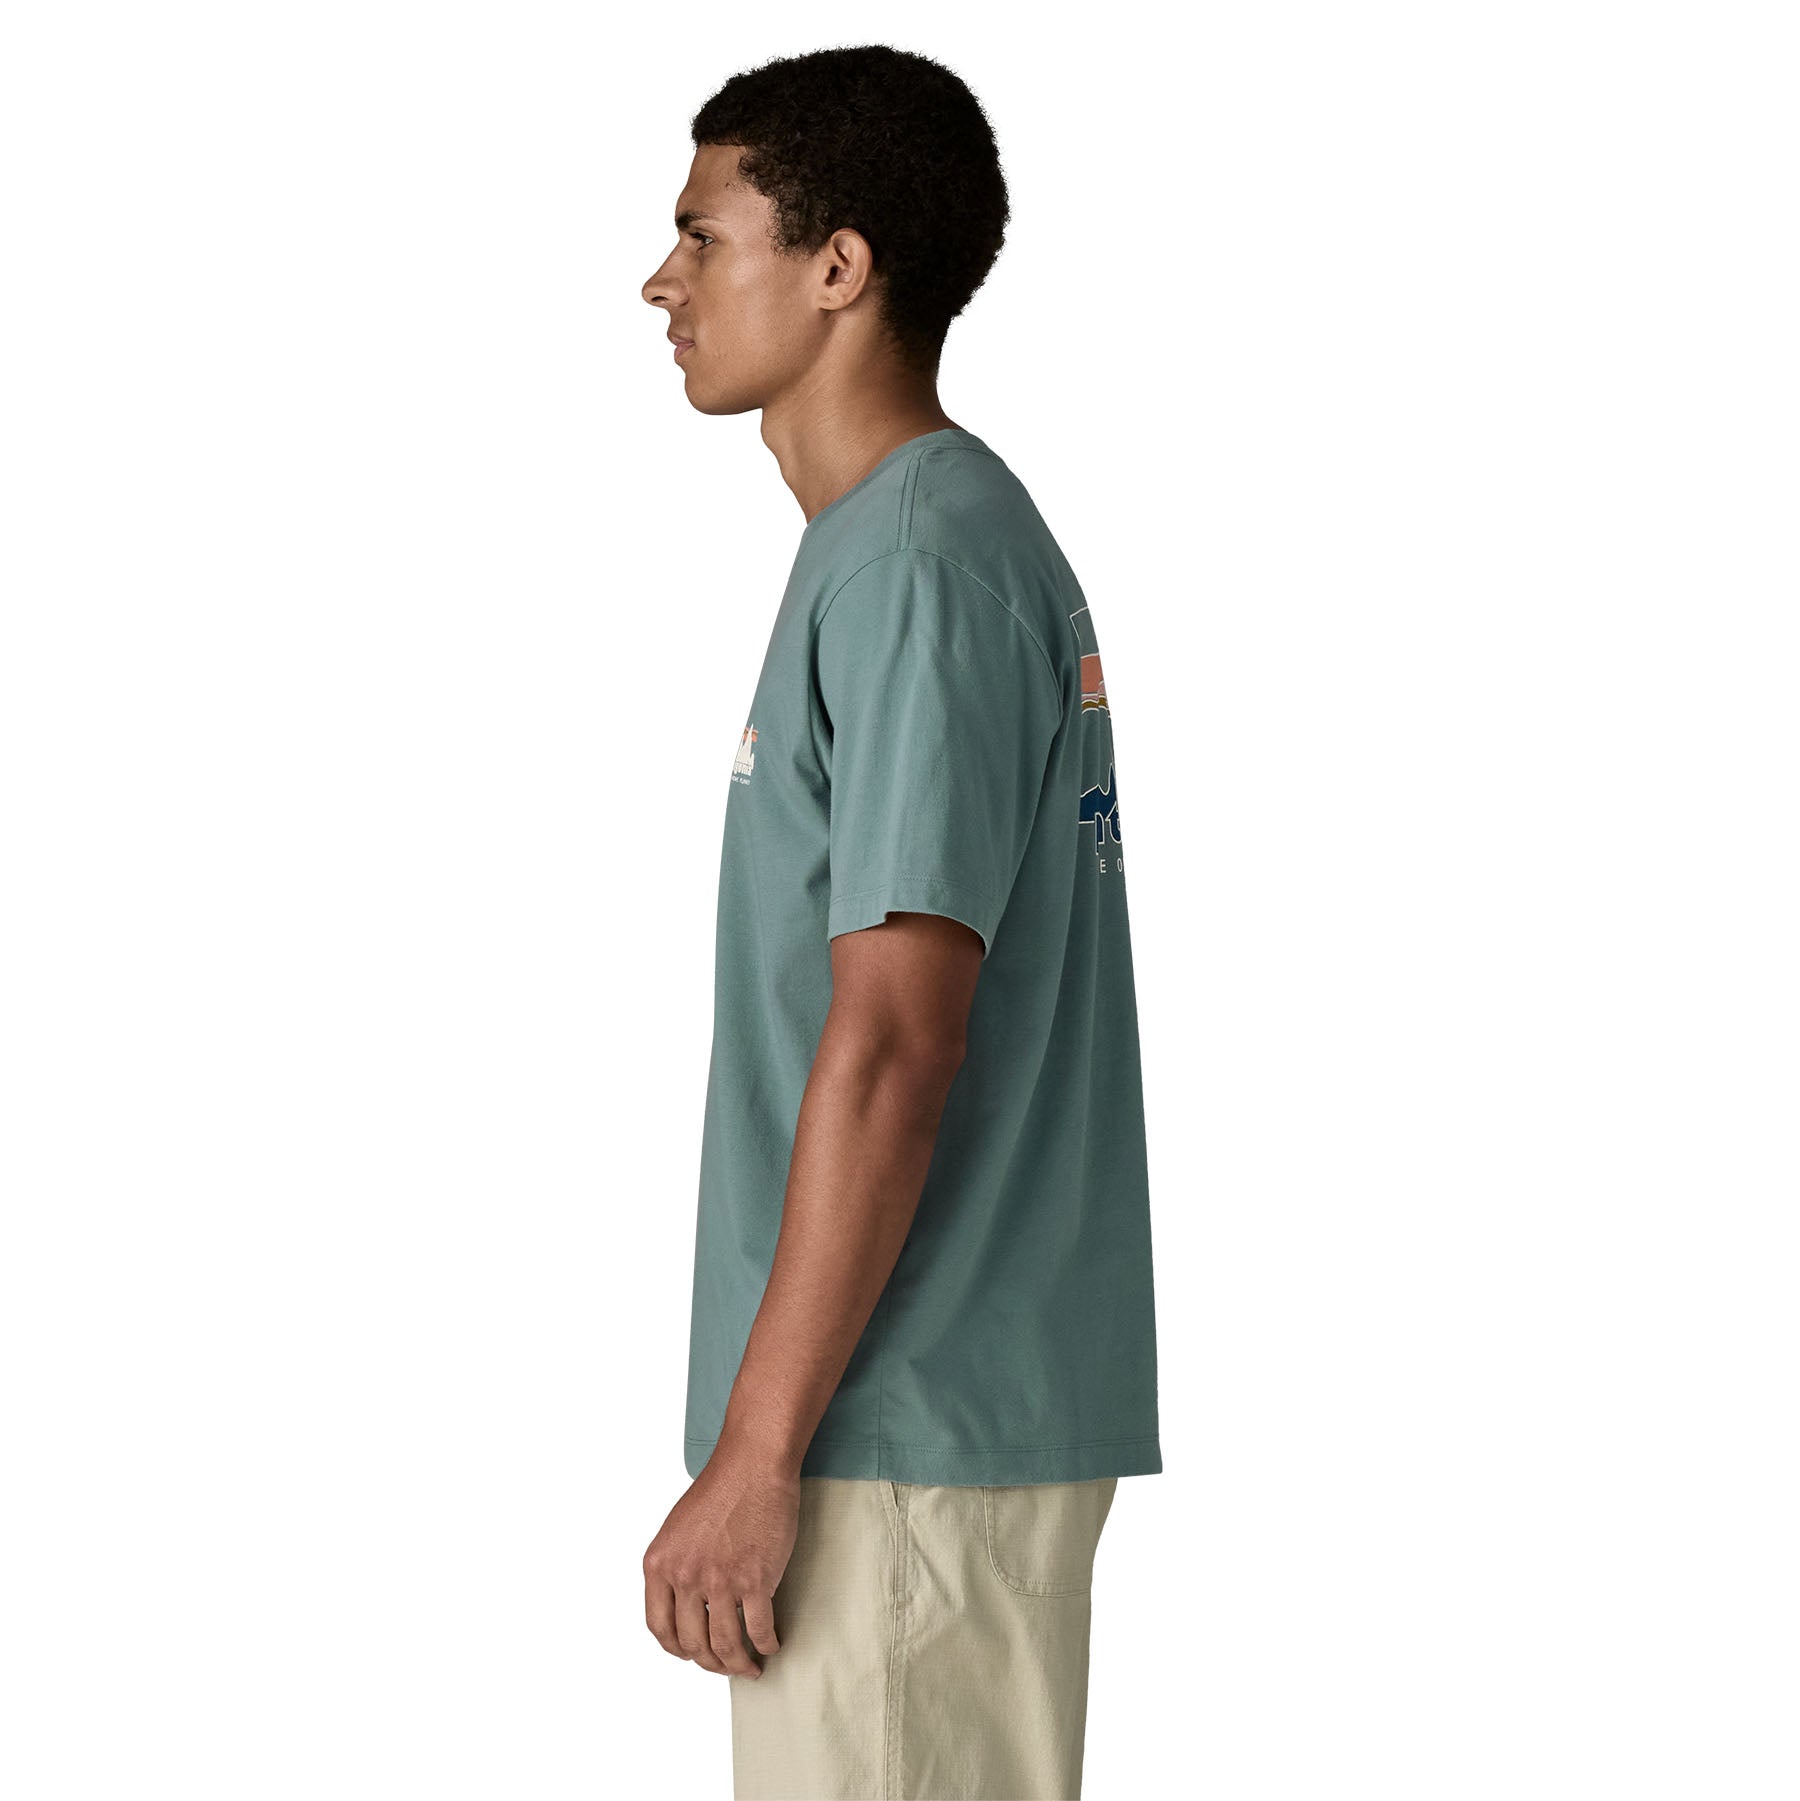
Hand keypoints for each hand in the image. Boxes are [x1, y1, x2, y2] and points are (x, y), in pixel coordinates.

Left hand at [643, 1435, 800, 1678]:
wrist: (753, 1465)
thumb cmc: (721, 1489)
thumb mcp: (677, 1529)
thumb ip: (676, 1567)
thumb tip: (688, 1604)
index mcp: (660, 1565)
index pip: (659, 1627)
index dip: (676, 1649)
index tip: (691, 1654)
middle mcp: (685, 1578)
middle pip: (693, 1643)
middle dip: (710, 1663)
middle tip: (725, 1665)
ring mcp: (720, 1581)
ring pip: (726, 1645)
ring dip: (739, 1665)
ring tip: (750, 1667)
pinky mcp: (756, 1580)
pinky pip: (759, 1629)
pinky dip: (766, 1645)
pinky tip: (771, 1645)